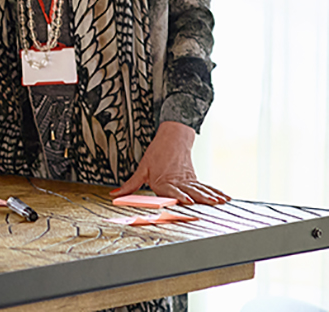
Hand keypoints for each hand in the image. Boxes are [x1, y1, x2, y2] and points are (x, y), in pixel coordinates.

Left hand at [111, 121, 230, 205]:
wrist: (171, 138)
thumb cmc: (156, 154)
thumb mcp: (142, 168)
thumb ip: (131, 185)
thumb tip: (115, 195)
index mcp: (163, 180)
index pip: (173, 190)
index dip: (180, 196)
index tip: (188, 200)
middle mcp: (177, 181)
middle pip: (190, 190)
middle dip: (200, 198)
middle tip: (210, 203)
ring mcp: (187, 180)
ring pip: (200, 189)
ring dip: (210, 195)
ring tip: (219, 201)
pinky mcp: (194, 179)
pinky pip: (206, 186)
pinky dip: (215, 192)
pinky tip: (225, 198)